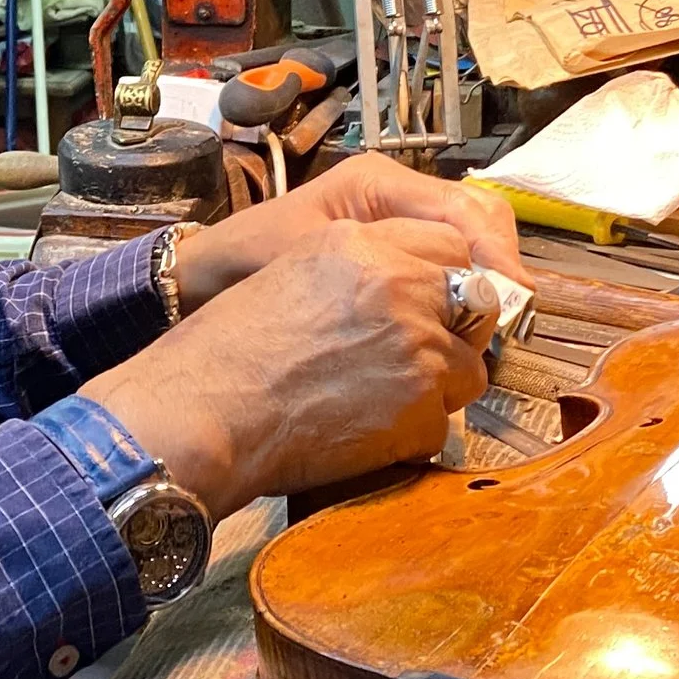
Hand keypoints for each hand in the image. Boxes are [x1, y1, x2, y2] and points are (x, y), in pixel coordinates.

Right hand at [82, 217, 489, 519]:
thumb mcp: (294, 271)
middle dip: (452, 333)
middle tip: (409, 360)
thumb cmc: (229, 350)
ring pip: (468, 369)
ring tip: (378, 401)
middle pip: (474, 303)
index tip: (435, 306)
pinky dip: (411, 435)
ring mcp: (416, 345)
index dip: (445, 279)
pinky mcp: (420, 405)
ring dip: (436, 388)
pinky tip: (364, 433)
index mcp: (364, 243)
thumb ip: (363, 268)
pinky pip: (442, 423)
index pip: (449, 244)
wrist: (204, 410)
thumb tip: (417, 287)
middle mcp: (399, 285)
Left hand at [170, 154, 524, 314]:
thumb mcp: (306, 258)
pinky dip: (464, 291)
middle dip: (501, 267)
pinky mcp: (396, 252)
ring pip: (472, 242)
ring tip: (488, 331)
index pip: (464, 209)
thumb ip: (376, 268)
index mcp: (379, 182)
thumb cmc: (247, 263)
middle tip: (508, 322)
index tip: (511, 303)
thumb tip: (454, 292)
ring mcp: (400, 222)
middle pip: (480, 220)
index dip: (496, 256)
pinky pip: (448, 263)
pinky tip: (460, 330)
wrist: (203, 280)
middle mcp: (398, 194)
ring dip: (488, 282)